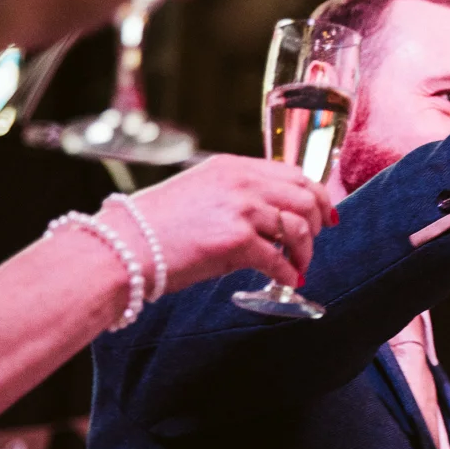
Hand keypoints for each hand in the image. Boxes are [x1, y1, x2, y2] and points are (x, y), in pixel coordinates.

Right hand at [100, 155, 335, 293]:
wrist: (124, 246)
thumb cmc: (154, 226)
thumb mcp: (198, 192)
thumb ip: (235, 196)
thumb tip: (269, 217)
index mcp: (232, 167)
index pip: (294, 174)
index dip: (317, 196)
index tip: (325, 215)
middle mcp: (242, 182)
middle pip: (306, 198)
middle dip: (317, 224)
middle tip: (312, 243)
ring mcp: (242, 209)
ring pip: (299, 229)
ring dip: (306, 252)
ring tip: (300, 266)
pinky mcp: (238, 241)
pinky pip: (280, 260)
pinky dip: (290, 273)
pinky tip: (287, 281)